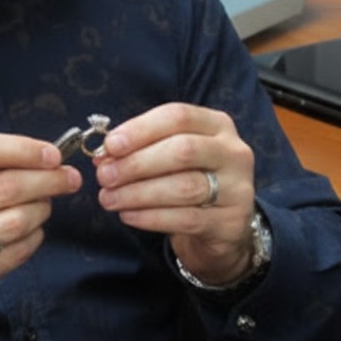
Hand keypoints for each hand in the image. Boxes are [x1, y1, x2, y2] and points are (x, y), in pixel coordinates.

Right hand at [0, 132, 81, 327]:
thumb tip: (30, 155)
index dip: (22, 148)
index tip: (51, 153)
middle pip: (8, 186)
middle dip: (48, 179)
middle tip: (69, 178)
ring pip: (19, 220)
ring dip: (42, 209)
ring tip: (44, 205)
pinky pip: (19, 251)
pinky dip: (34, 237)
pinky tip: (30, 231)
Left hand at [94, 103, 256, 285]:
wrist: (221, 224)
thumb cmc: (187, 178)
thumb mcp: (167, 155)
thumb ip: (138, 149)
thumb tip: (102, 156)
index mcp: (216, 125)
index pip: (177, 117)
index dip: (140, 129)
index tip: (110, 145)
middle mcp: (232, 152)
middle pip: (182, 151)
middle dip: (136, 163)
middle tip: (104, 176)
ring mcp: (237, 188)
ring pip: (184, 187)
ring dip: (138, 193)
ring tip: (108, 198)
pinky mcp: (231, 222)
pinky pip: (186, 219)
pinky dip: (151, 217)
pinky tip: (128, 215)